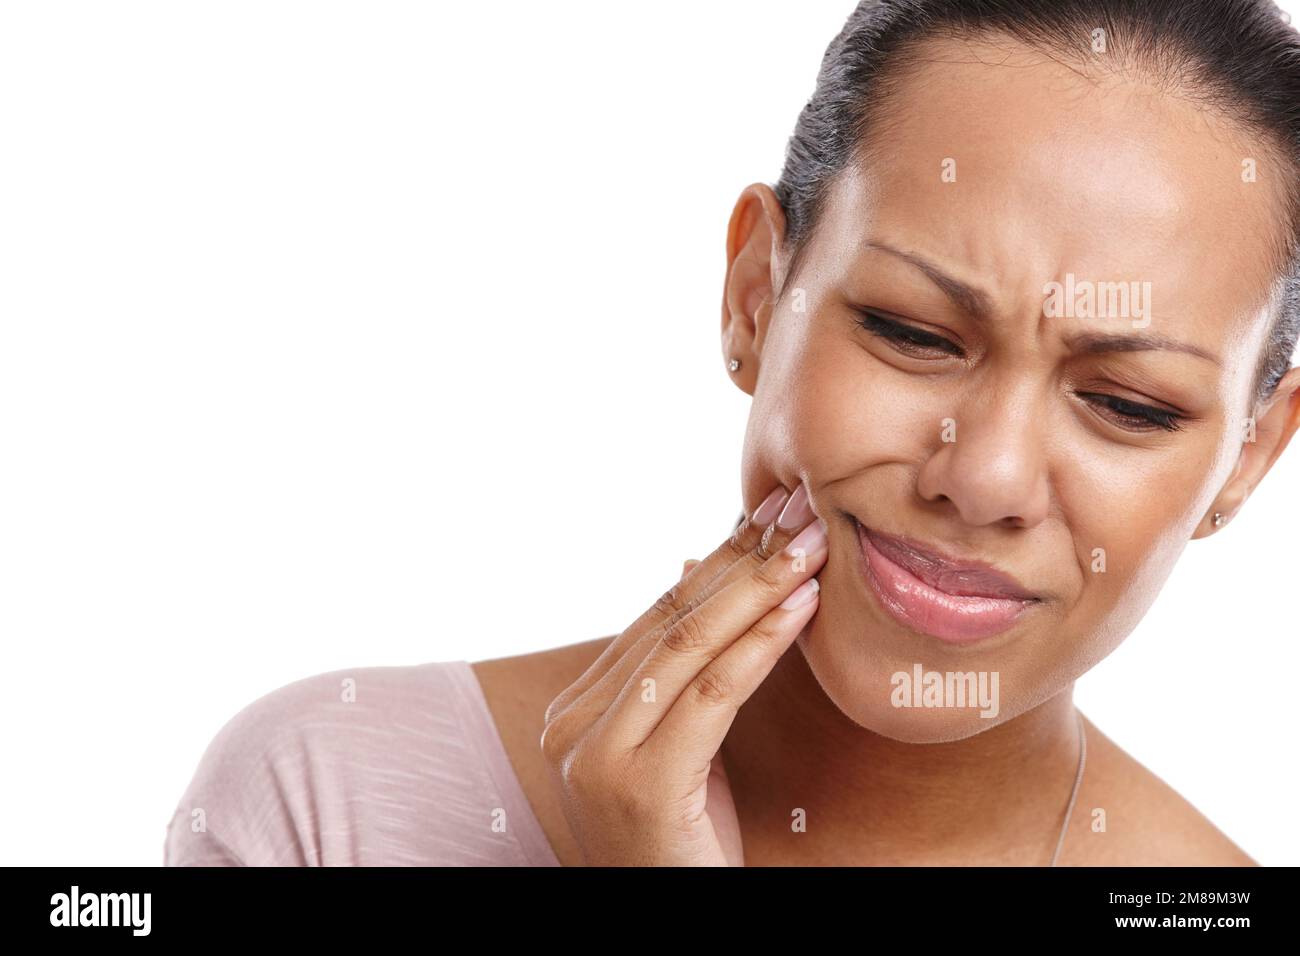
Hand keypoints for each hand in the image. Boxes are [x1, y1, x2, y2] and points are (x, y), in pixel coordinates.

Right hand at [541, 482, 826, 864]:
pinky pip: (711, 695)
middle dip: (743, 561)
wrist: (669, 921)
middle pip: (671, 622)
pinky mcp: (640, 782)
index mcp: (576, 710)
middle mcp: (572, 725)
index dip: (718, 561)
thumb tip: (689, 563)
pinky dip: (760, 645)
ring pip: (688, 648)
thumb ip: (675, 665)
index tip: (770, 516)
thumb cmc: (679, 843)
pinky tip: (800, 608)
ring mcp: (597, 754)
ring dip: (759, 589)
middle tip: (800, 513)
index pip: (655, 618)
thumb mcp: (676, 746)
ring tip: (812, 547)